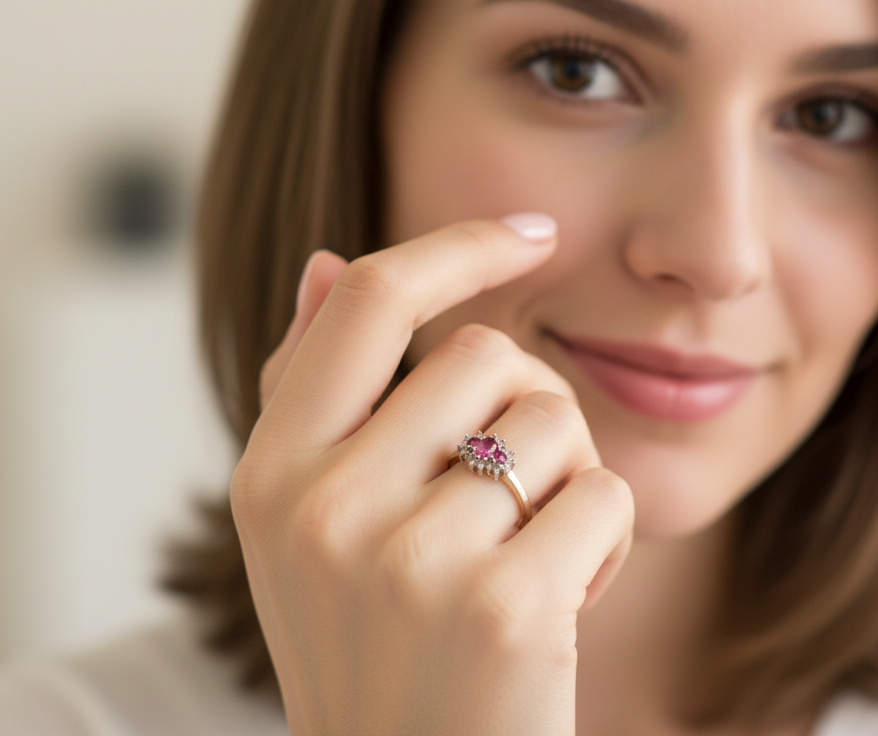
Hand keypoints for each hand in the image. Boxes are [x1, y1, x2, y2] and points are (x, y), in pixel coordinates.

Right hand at [232, 217, 635, 735]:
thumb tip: (329, 262)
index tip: (532, 232)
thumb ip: (314, 389)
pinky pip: (605, 495)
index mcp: (272, 472)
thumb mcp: (310, 522)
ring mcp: (411, 561)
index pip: (372, 300)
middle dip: (525, 409)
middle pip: (488, 354)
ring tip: (522, 557)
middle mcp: (325, 508)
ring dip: (566, 480)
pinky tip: (561, 602)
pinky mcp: (506, 609)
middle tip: (506, 496)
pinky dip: (605, 541)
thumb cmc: (376, 644)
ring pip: (556, 420)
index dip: (458, 246)